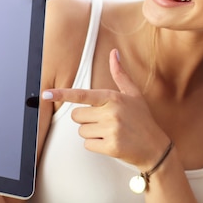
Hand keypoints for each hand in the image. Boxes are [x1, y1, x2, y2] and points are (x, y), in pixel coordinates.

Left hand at [42, 49, 169, 170]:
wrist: (156, 148)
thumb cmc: (143, 120)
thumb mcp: (134, 94)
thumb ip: (120, 74)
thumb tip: (114, 53)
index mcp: (113, 97)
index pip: (82, 95)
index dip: (62, 94)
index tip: (46, 92)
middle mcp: (111, 112)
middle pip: (77, 116)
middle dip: (86, 120)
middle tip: (105, 122)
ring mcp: (111, 129)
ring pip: (82, 132)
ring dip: (92, 134)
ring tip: (110, 133)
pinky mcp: (111, 146)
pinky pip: (88, 145)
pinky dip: (96, 146)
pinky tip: (111, 143)